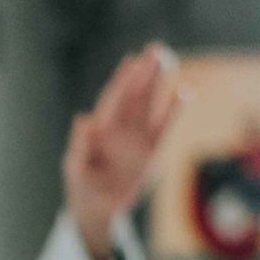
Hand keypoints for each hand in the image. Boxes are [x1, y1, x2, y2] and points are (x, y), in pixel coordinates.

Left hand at [63, 44, 182, 259]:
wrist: (96, 209)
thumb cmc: (80, 186)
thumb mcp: (74, 168)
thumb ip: (79, 146)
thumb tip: (83, 119)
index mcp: (99, 128)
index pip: (113, 98)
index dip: (122, 79)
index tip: (132, 60)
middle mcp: (119, 128)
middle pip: (133, 94)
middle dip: (143, 72)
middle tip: (156, 49)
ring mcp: (136, 137)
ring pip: (150, 104)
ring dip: (159, 83)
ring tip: (169, 59)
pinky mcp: (151, 151)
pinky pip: (165, 126)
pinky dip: (174, 110)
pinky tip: (185, 92)